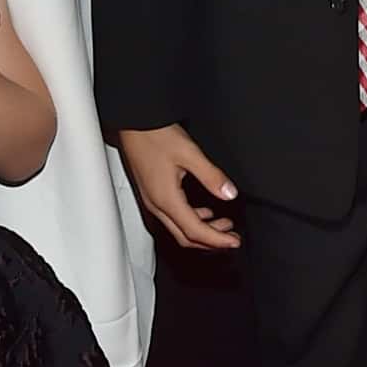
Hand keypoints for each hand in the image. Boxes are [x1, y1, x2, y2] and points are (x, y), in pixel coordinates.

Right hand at [115, 124, 240, 250]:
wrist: (132, 124)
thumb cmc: (154, 135)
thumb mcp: (189, 153)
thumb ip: (211, 176)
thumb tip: (229, 193)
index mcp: (166, 199)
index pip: (195, 231)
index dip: (217, 240)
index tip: (234, 242)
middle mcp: (156, 206)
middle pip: (185, 237)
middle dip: (211, 242)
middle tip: (232, 238)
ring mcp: (152, 202)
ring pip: (179, 230)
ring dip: (203, 232)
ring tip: (224, 225)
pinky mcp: (152, 195)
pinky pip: (173, 218)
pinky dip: (192, 221)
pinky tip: (205, 212)